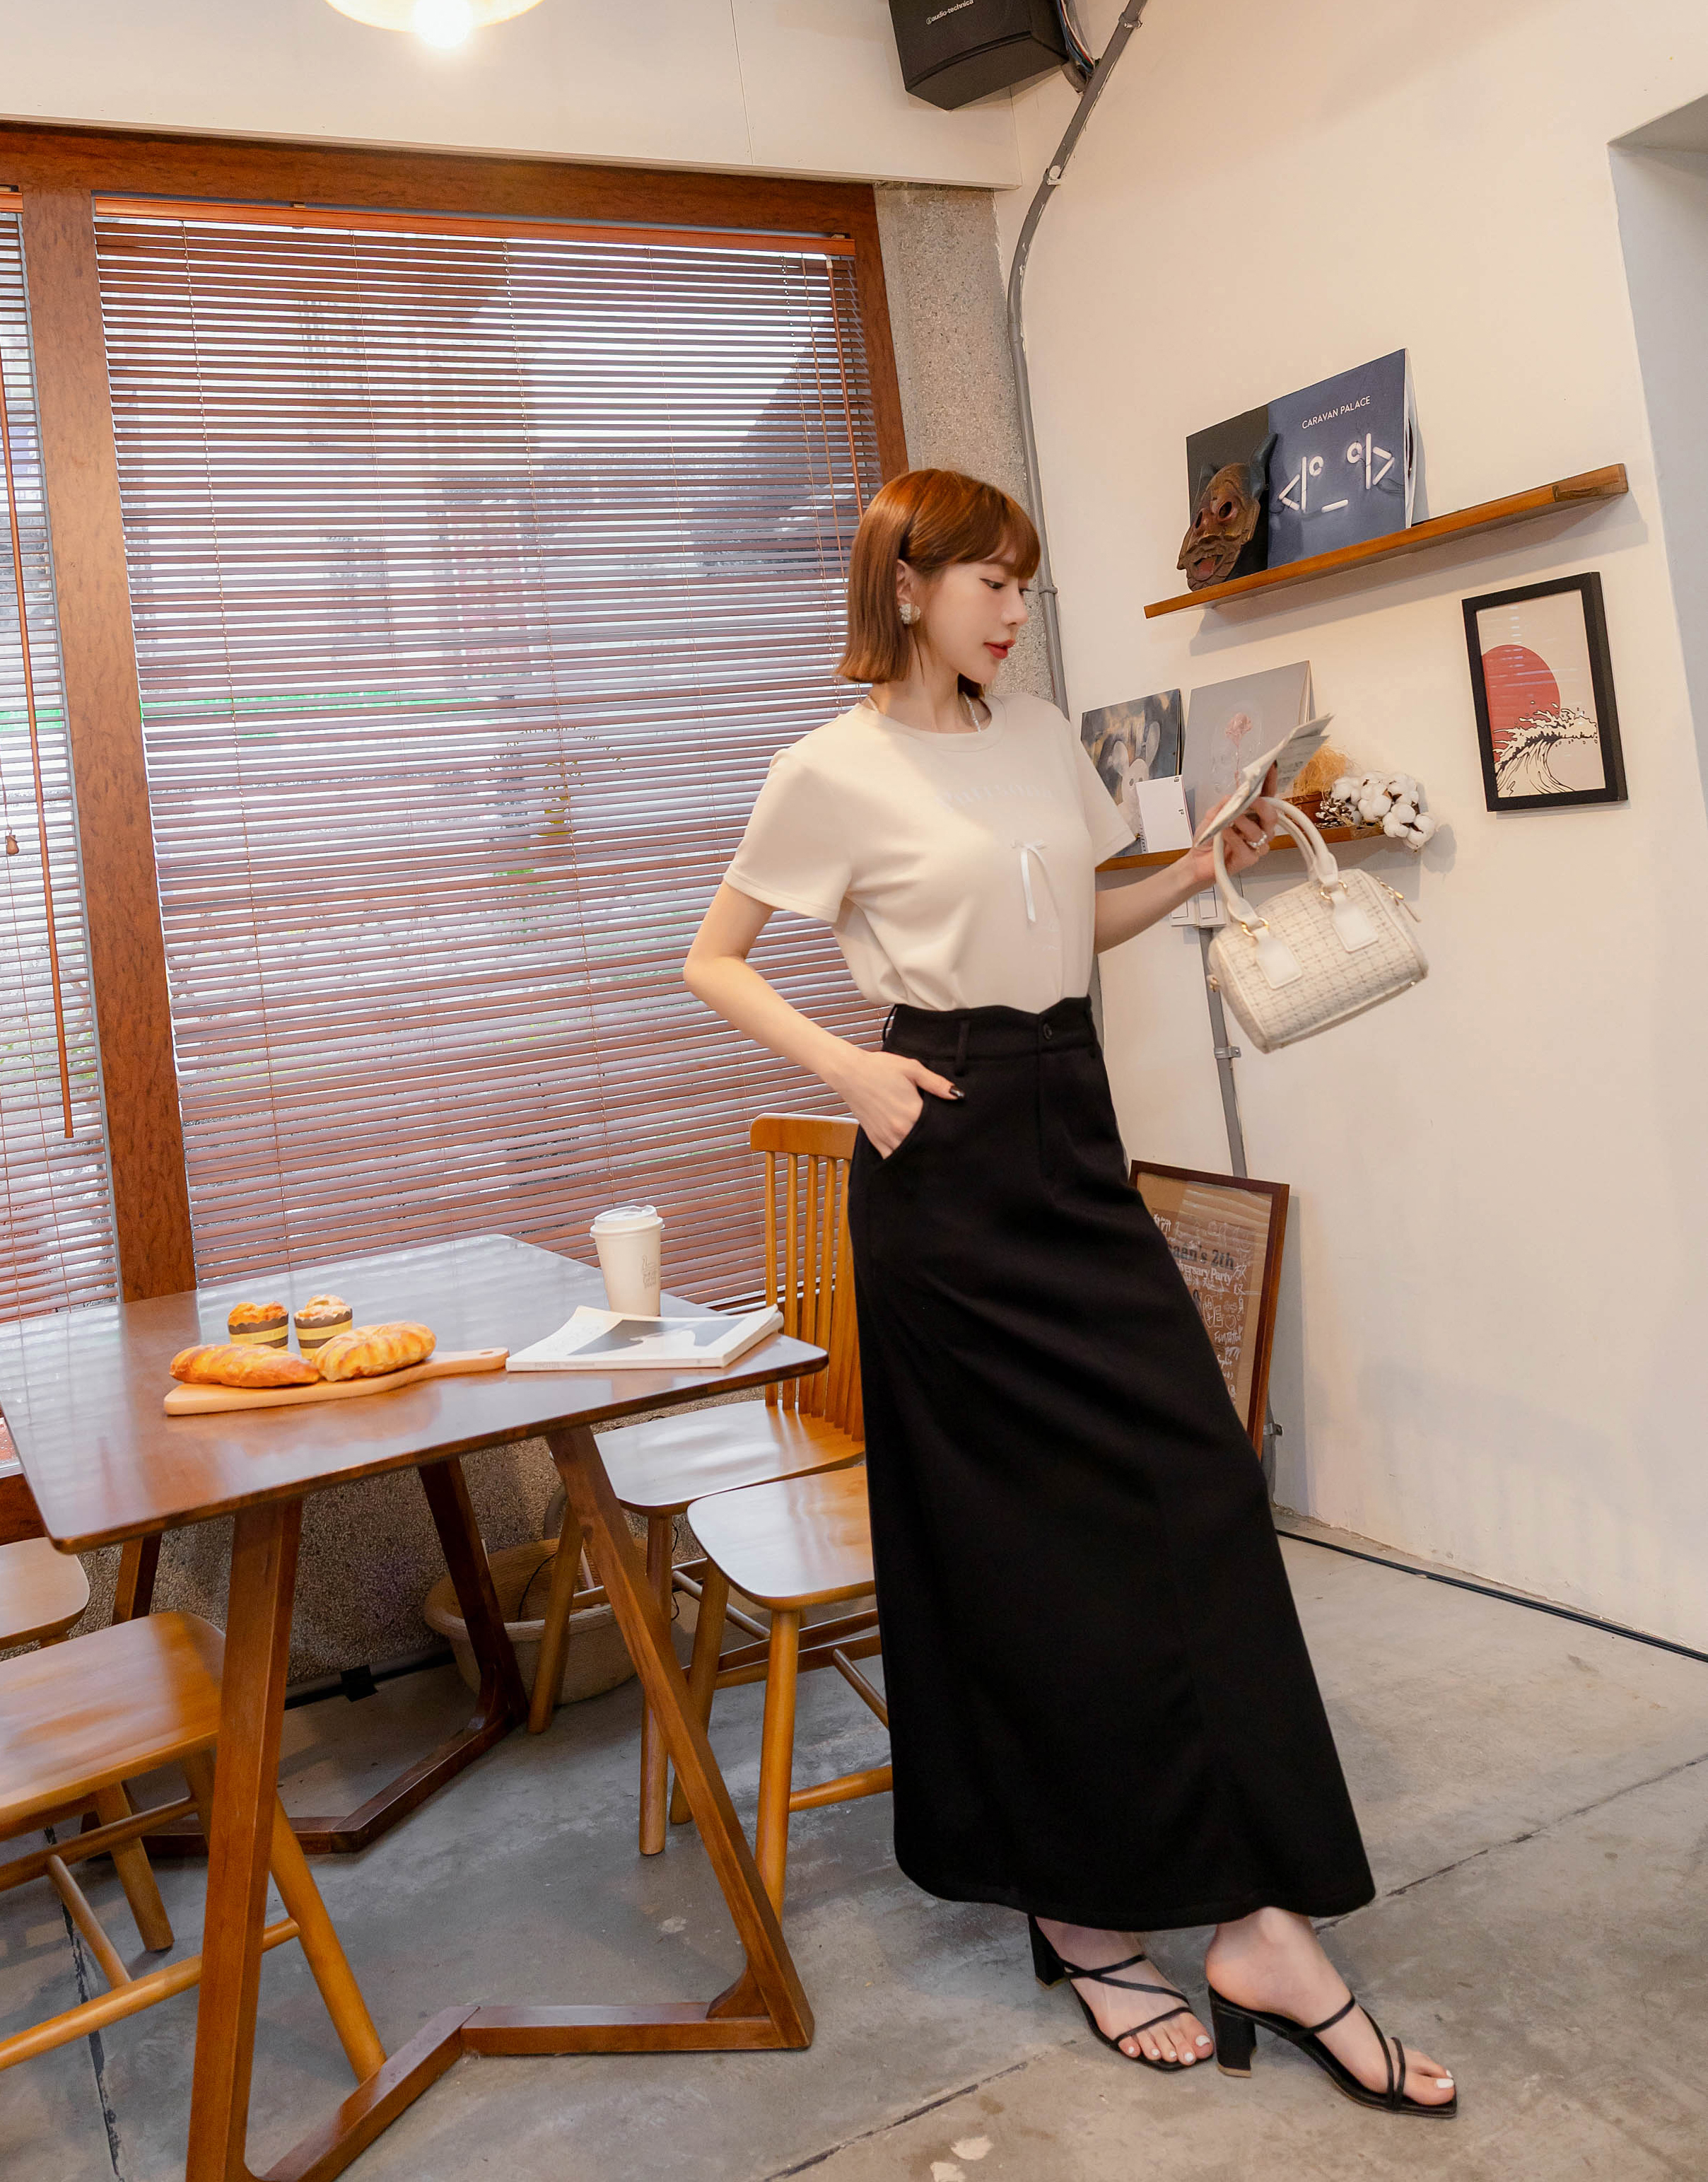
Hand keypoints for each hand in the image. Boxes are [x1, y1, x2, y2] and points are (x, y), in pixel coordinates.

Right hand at [834, 1047, 961, 1155]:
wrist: (850, 1072)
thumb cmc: (880, 1068)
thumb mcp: (912, 1068)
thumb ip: (936, 1083)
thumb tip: (957, 1095)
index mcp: (913, 1112)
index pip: (938, 1129)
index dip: (947, 1131)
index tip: (954, 1131)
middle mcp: (901, 1129)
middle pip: (926, 1145)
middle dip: (935, 1144)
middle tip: (945, 1143)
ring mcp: (887, 1137)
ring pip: (909, 1155)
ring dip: (919, 1153)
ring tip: (927, 1147)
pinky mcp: (876, 1140)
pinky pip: (892, 1157)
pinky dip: (901, 1158)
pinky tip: (909, 1152)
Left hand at [1182, 763, 1278, 888]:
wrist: (1196, 861)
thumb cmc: (1209, 837)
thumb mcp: (1214, 814)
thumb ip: (1226, 803)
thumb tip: (1237, 794)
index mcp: (1252, 815)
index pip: (1266, 797)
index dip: (1270, 783)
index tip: (1271, 767)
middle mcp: (1258, 829)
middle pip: (1272, 816)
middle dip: (1263, 807)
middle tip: (1252, 801)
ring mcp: (1255, 845)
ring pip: (1260, 833)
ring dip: (1244, 823)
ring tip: (1230, 820)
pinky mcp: (1248, 859)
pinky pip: (1247, 849)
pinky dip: (1234, 839)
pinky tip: (1224, 835)